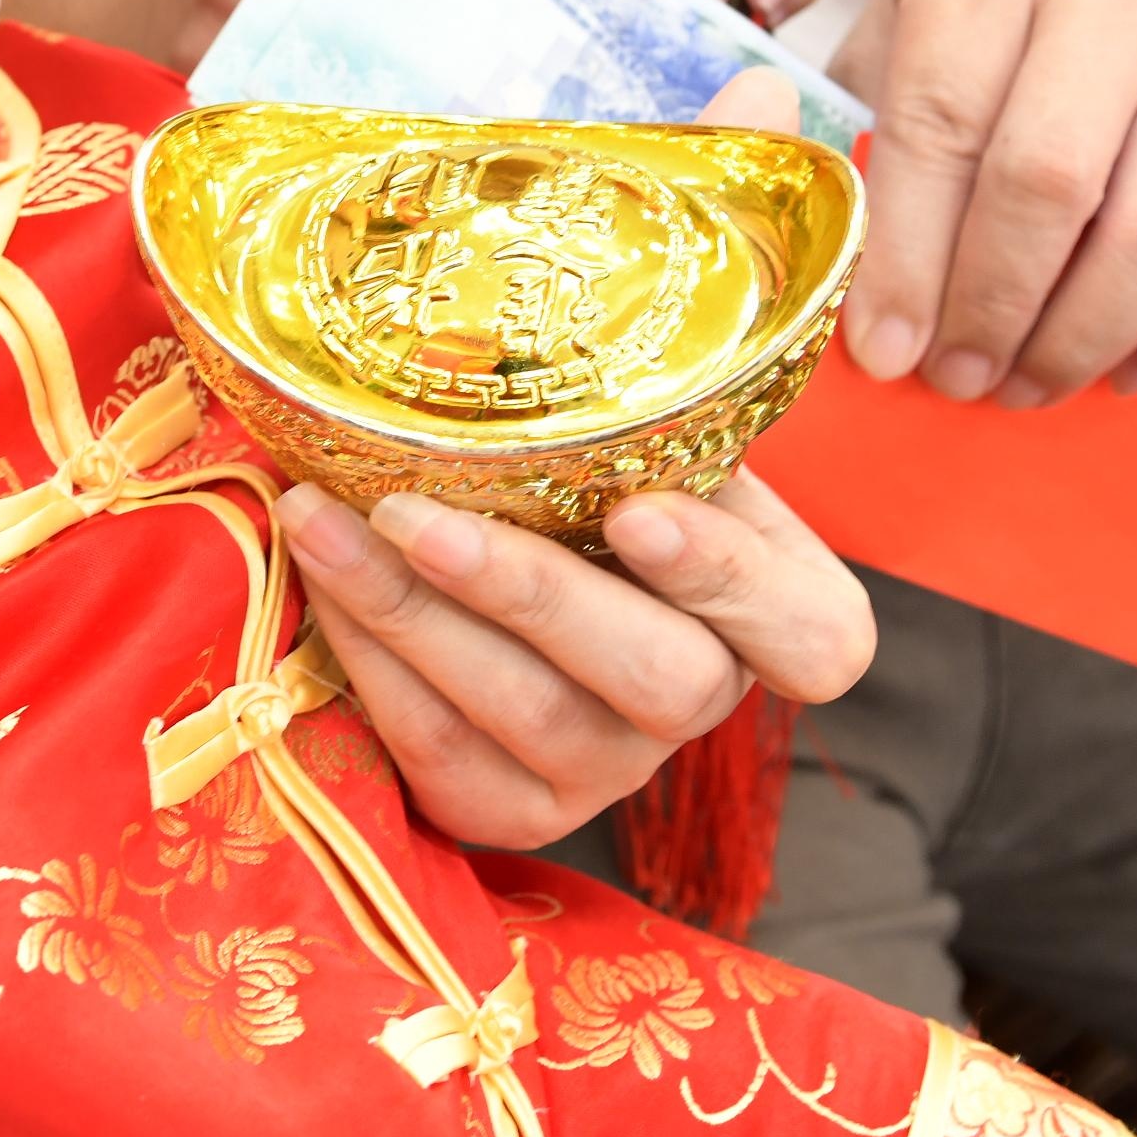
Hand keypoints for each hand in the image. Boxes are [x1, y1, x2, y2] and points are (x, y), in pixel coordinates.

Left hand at [272, 462, 871, 850]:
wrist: (510, 576)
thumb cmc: (593, 483)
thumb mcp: (647, 442)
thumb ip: (643, 418)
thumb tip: (549, 327)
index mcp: (781, 617)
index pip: (815, 637)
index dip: (728, 581)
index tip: (637, 513)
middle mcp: (707, 706)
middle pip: (655, 678)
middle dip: (524, 591)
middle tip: (414, 514)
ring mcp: (612, 770)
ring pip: (528, 712)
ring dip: (409, 613)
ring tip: (321, 522)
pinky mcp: (515, 809)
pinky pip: (442, 750)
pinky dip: (372, 659)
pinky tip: (321, 577)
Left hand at [831, 0, 1136, 404]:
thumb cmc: (1004, 10)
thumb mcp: (907, 20)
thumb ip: (861, 130)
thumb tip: (829, 281)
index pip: (941, 125)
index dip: (906, 256)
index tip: (885, 349)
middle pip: (1051, 183)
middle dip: (993, 307)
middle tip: (956, 379)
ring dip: (1084, 339)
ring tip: (1025, 386)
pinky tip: (1127, 373)